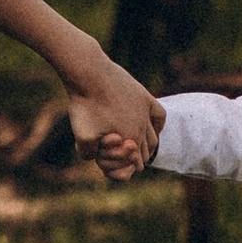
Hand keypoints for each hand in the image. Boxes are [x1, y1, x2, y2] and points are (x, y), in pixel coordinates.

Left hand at [66, 55, 163, 174]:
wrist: (90, 74)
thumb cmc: (85, 106)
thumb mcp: (81, 137)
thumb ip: (88, 154)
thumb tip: (94, 158)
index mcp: (130, 141)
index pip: (136, 165)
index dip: (124, 167)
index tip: (110, 160)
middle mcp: (142, 128)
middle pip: (147, 153)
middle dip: (133, 157)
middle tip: (117, 152)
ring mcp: (146, 112)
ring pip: (154, 137)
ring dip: (146, 145)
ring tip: (132, 145)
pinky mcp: (145, 97)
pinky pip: (160, 116)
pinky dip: (157, 125)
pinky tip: (149, 126)